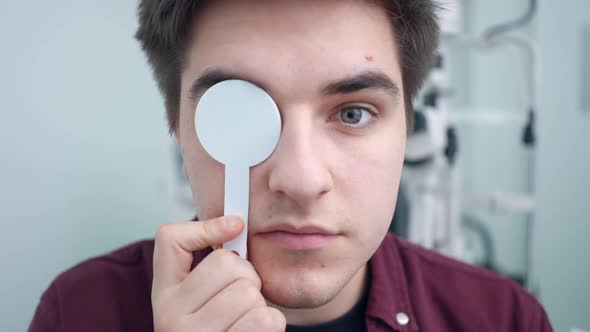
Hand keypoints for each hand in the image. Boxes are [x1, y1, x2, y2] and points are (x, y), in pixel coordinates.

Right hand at [151, 216, 285, 331]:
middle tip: (242, 297)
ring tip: (245, 320)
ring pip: (249, 293)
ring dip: (260, 304)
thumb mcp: (201, 302)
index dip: (206, 226)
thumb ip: (211, 268)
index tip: (235, 226)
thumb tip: (235, 224)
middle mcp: (170, 318)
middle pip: (228, 265)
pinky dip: (270, 325)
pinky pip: (267, 319)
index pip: (170, 239)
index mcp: (164, 296)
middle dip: (248, 276)